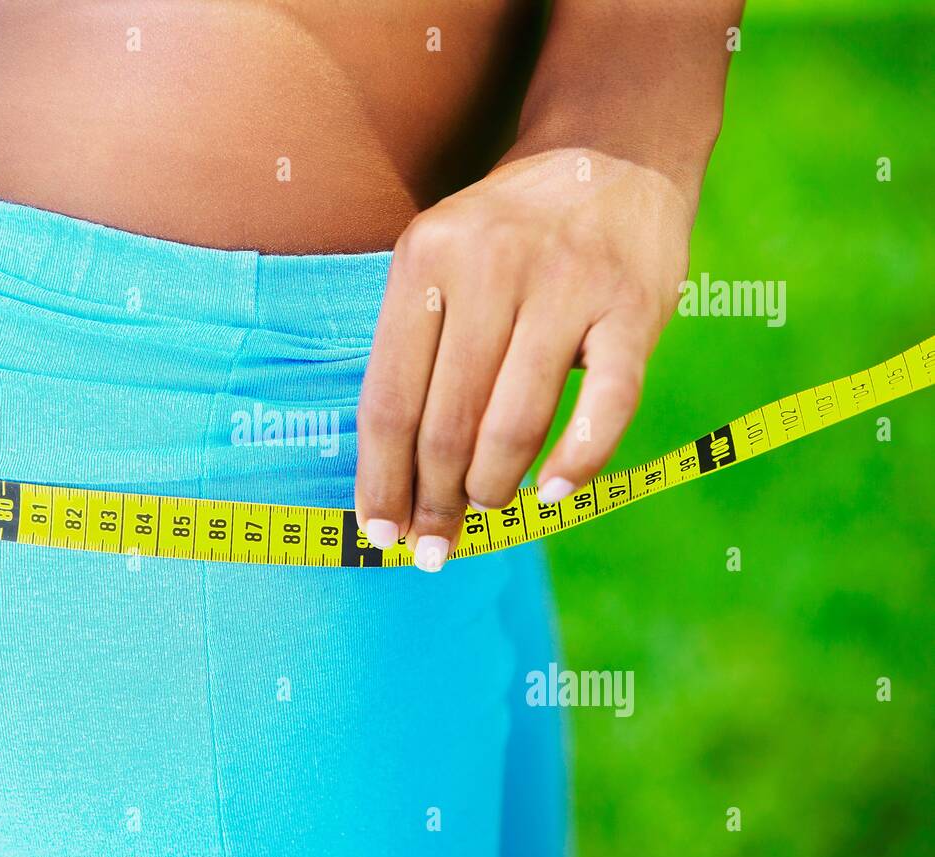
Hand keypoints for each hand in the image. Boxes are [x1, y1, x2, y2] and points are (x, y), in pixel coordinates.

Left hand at [355, 147, 694, 570]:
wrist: (613, 154)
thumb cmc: (509, 234)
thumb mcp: (441, 260)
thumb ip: (416, 349)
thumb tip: (396, 474)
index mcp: (424, 259)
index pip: (387, 398)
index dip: (381, 478)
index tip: (379, 532)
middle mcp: (488, 268)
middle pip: (445, 422)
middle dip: (434, 501)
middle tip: (434, 546)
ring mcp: (566, 286)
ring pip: (513, 423)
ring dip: (491, 488)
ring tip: (484, 510)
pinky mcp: (634, 307)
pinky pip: (604, 407)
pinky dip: (575, 462)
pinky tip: (551, 494)